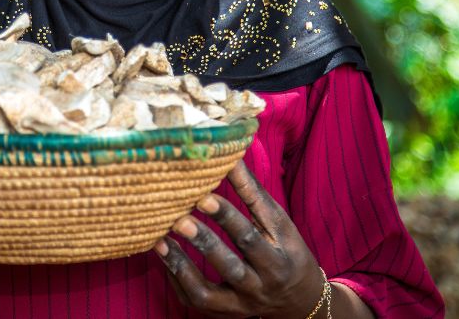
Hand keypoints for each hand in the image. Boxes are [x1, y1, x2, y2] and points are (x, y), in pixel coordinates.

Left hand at [155, 161, 324, 318]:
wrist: (298, 300)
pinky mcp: (224, 312)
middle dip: (204, 242)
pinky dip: (177, 279)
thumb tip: (231, 155)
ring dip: (182, 265)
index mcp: (277, 258)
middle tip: (180, 218)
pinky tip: (163, 255)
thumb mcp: (278, 222)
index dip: (227, 216)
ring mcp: (241, 303)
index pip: (250, 237)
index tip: (204, 196)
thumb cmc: (286, 250)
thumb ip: (252, 192)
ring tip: (161, 239)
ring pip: (208, 291)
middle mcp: (260, 285)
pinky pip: (196, 300)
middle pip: (230, 266)